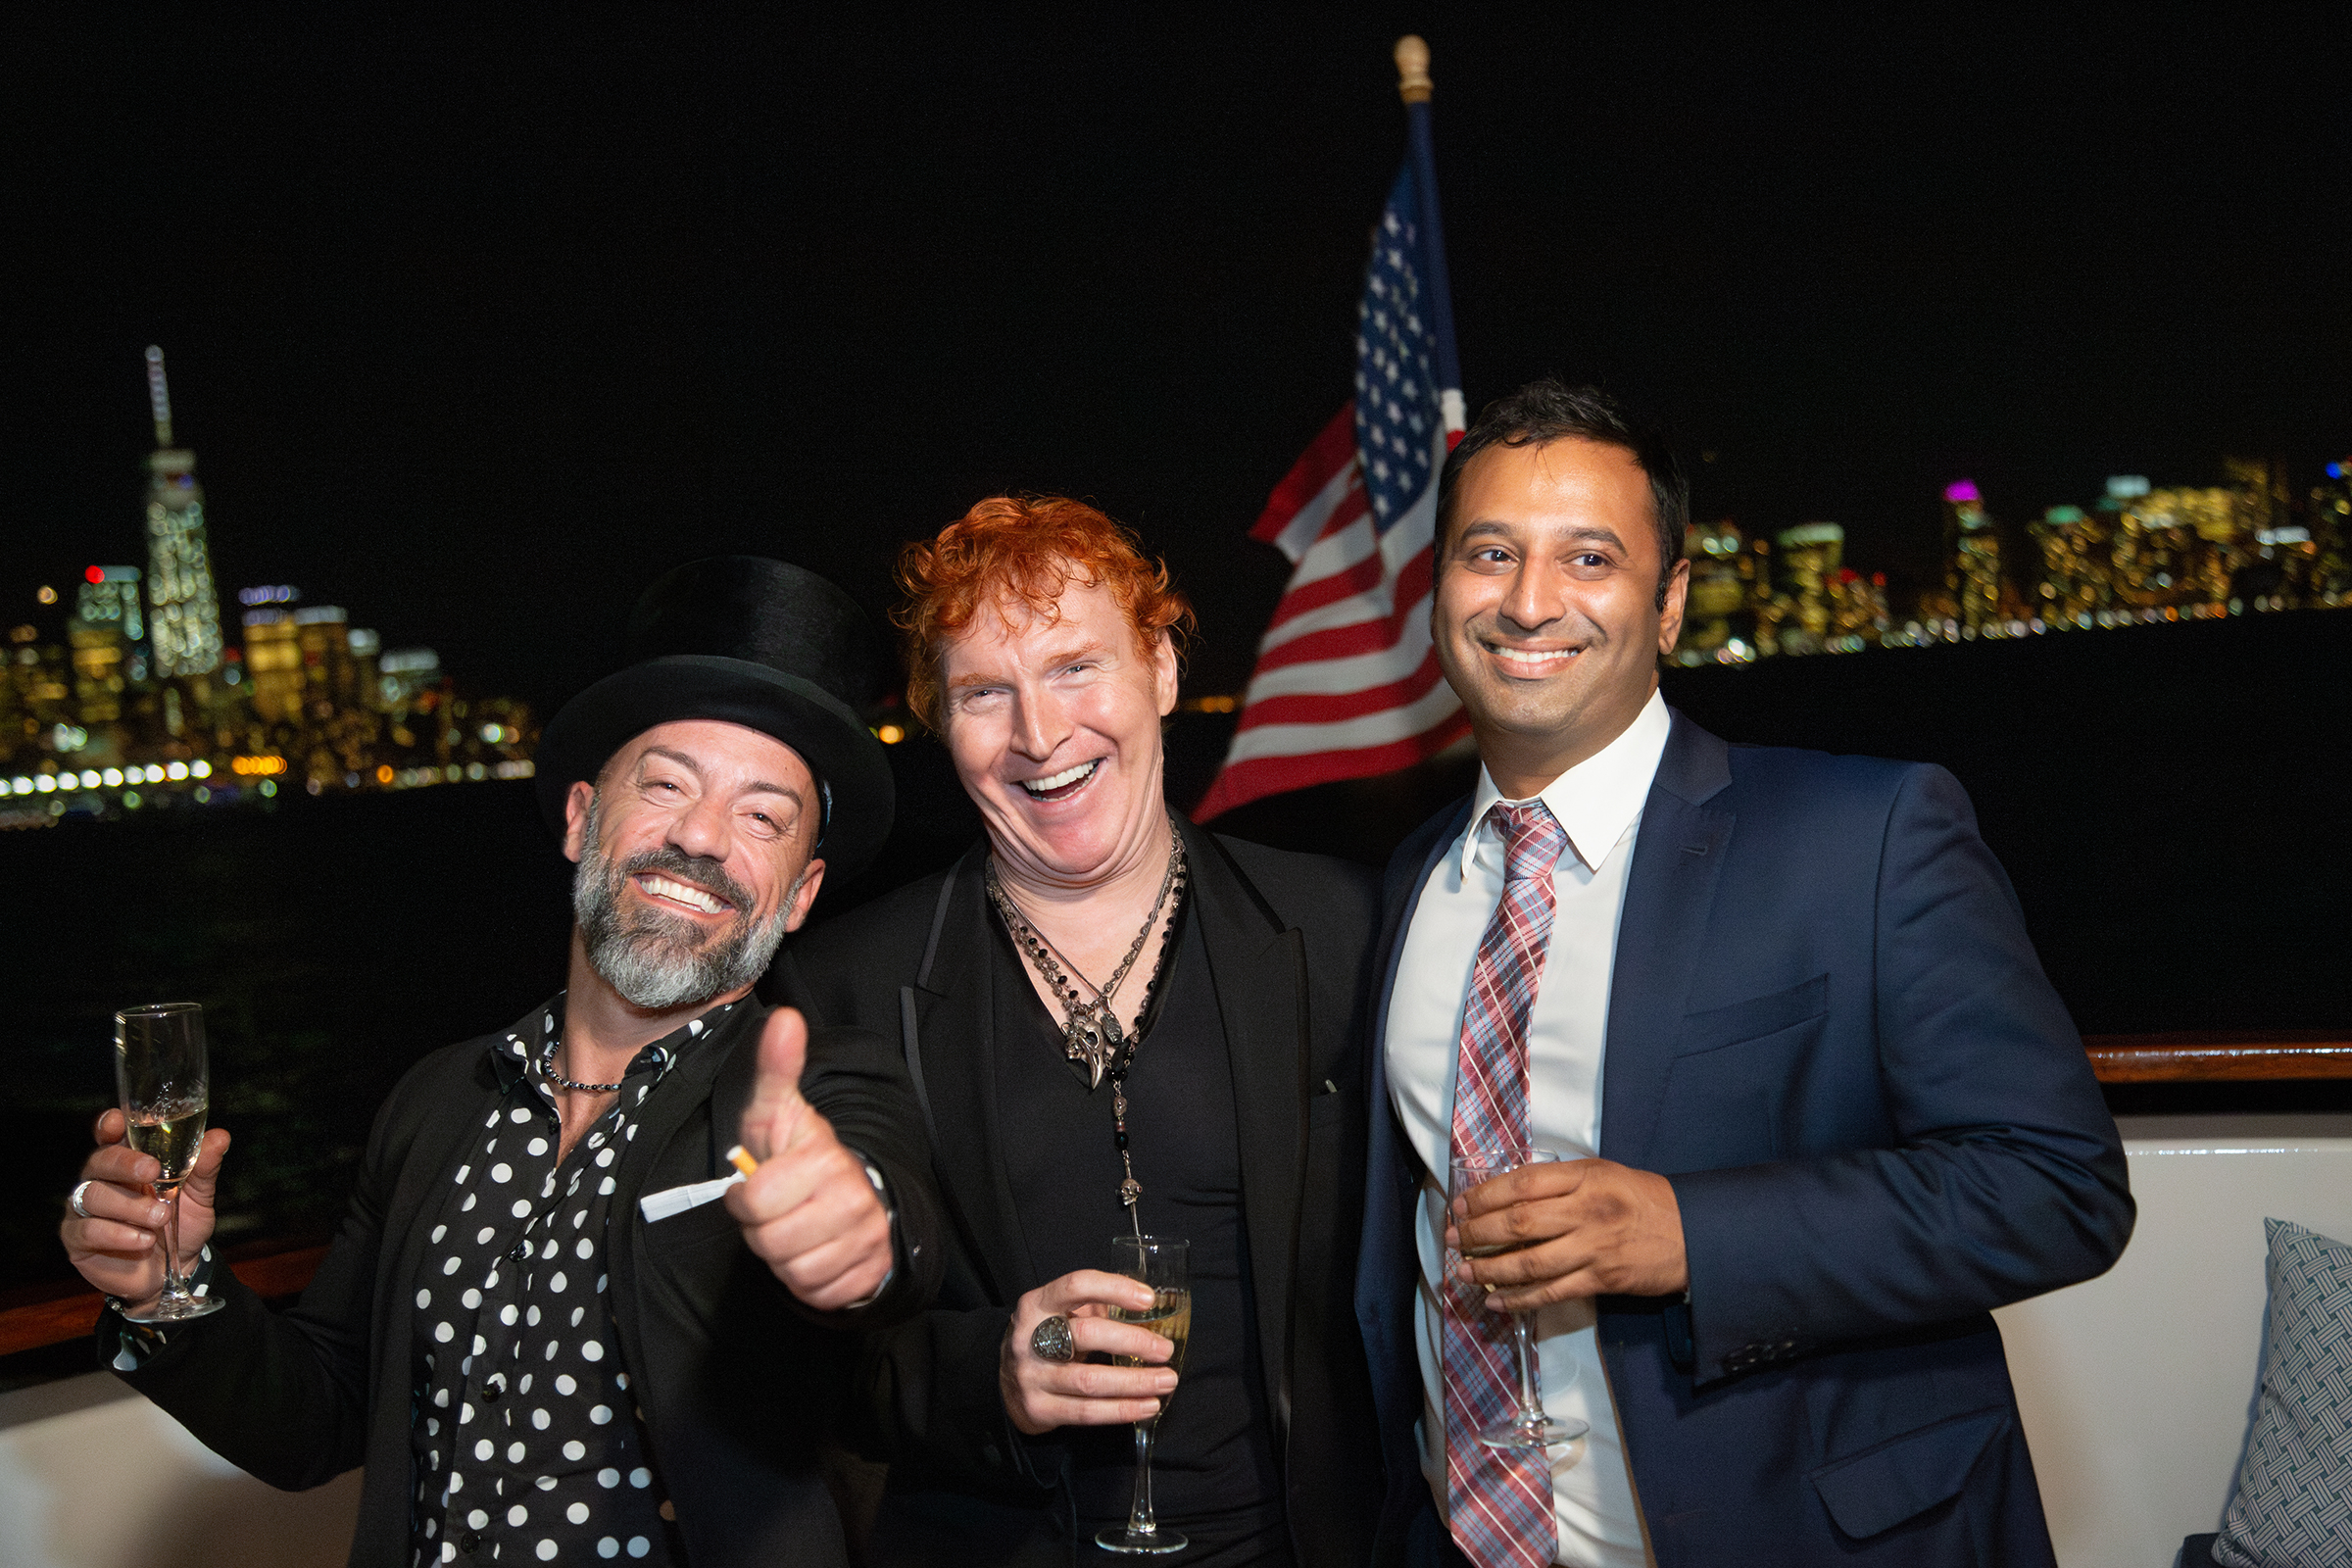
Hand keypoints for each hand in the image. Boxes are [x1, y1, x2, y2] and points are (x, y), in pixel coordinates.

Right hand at [61, 1108, 231, 1313]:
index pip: (109, 1136)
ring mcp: (84, 1209)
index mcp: (127, 1162)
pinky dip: (118, 1234)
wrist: (174, 1270)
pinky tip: (143, 1240)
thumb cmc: (181, 1225)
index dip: (108, 1126)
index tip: (117, 1122)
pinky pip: (88, 1230)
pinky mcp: (76, 1239)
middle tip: (153, 1172)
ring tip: (161, 1218)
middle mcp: (101, 1180)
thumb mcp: (199, 1196)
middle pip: (99, 1161)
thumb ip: (204, 1167)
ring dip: (130, 1206)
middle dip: (125, 1163)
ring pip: (94, 1196)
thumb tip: (220, 1136)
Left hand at [723, 1007, 893, 1311]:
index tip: (758, 1184)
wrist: (859, 1196)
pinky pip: (819, 1295)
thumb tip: (783, 1018)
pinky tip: (815, 1253)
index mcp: (826, 1159)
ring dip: (784, 1259)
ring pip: (795, 1273)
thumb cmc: (801, 1156)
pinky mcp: (872, 1274)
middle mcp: (854, 1199)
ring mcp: (867, 1238)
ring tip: (796, 1231)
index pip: (756, 1200)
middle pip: (772, 1242)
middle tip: (776, 1212)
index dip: (745, 1198)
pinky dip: (809, 1283)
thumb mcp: (779, 1111)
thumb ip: (776, 1069)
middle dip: (762, 1232)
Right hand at [999, 1268, 1176, 1435]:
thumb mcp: (1059, 1313)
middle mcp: (1030, 1338)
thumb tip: (1147, 1303)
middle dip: (1133, 1342)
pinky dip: (1122, 1410)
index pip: (1077, 1286)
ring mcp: (1031, 1376)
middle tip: (1165, 1350)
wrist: (1003, 1381)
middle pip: (1087, 1334)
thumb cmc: (1046, 1340)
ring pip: (1090, 1381)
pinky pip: (1086, 1412)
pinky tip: (1148, 1406)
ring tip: (1166, 1381)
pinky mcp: (1038, 1408)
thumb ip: (1094, 1306)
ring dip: (1135, 1382)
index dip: (1114, 1288)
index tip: (1149, 1300)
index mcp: (1037, 1304)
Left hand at [1448, 1157, 1686, 1309]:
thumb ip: (1560, 1182)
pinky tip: (1497, 1301)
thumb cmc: (1640, 1198)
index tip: (1461, 1205)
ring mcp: (1593, 1247)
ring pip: (1530, 1262)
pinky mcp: (1601, 1280)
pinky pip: (1552, 1292)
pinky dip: (1520, 1299)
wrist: (1691, 1233)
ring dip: (1491, 1269)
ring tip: (1464, 1272)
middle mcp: (1586, 1210)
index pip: (1523, 1184)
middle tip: (1452, 1238)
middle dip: (1478, 1232)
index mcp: (1584, 1177)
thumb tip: (1506, 1195)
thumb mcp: (1602, 1173)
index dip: (1485, 1196)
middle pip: (1520, 1223)